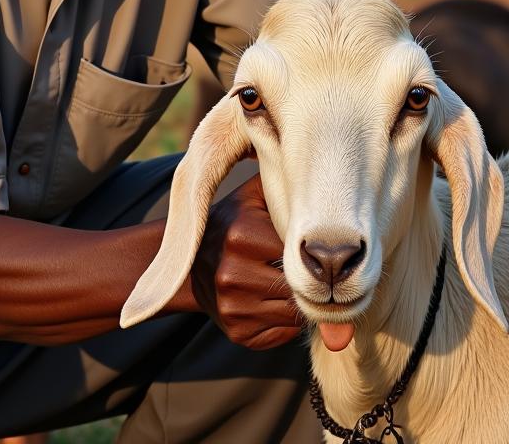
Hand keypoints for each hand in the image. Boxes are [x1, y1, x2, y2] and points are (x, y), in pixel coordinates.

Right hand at [190, 174, 300, 348]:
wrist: (189, 268)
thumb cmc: (231, 224)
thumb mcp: (249, 198)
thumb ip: (280, 186)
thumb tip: (315, 176)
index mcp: (240, 236)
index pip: (298, 250)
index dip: (312, 250)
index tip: (319, 248)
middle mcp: (233, 274)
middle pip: (298, 282)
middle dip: (310, 278)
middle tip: (315, 270)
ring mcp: (234, 308)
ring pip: (294, 310)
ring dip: (300, 300)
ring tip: (296, 285)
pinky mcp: (238, 333)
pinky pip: (283, 332)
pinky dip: (287, 321)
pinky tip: (278, 302)